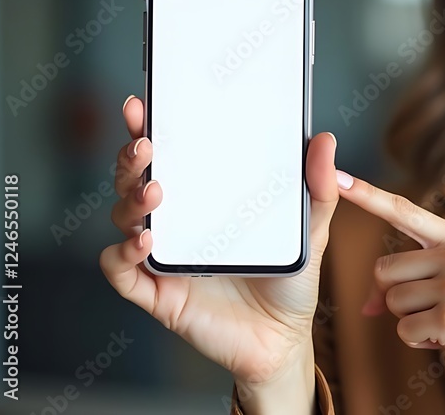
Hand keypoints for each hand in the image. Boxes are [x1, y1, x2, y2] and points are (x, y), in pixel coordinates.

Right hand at [100, 95, 338, 411]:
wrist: (284, 337)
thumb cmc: (290, 277)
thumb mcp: (311, 228)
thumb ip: (317, 186)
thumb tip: (323, 138)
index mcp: (205, 198)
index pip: (169, 156)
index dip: (148, 129)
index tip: (142, 106)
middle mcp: (177, 222)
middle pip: (135, 179)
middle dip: (131, 158)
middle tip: (145, 144)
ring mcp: (163, 256)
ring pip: (123, 217)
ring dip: (131, 200)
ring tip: (157, 192)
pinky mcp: (158, 293)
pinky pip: (121, 271)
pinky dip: (123, 254)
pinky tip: (145, 241)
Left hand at [333, 170, 444, 410]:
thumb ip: (423, 274)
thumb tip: (369, 304)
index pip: (404, 210)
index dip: (367, 195)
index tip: (338, 177)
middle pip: (384, 270)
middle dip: (394, 296)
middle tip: (429, 310)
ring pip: (391, 302)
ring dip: (411, 320)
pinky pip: (404, 331)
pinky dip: (420, 342)